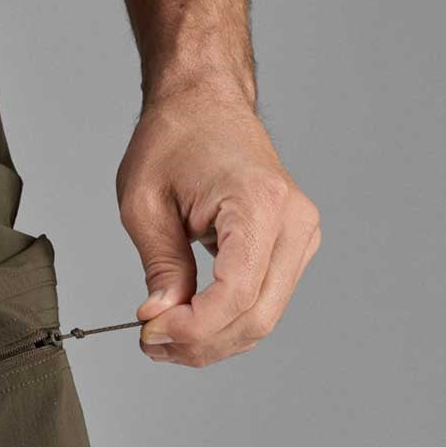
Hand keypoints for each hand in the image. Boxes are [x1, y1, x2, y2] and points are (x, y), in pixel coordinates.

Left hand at [115, 85, 320, 366]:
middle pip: (256, 318)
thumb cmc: (174, 139)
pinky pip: (262, 304)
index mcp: (258, 204)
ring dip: (211, 342)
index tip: (149, 332)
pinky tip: (186, 322)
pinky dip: (224, 325)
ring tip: (162, 335)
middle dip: (199, 344)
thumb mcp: (145, 204)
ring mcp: (300, 236)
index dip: (191, 329)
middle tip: (150, 344)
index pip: (236, 295)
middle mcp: (293, 222)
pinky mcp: (292, 248)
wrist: (205, 102)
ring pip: (262, 320)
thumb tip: (160, 318)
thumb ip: (160, 265)